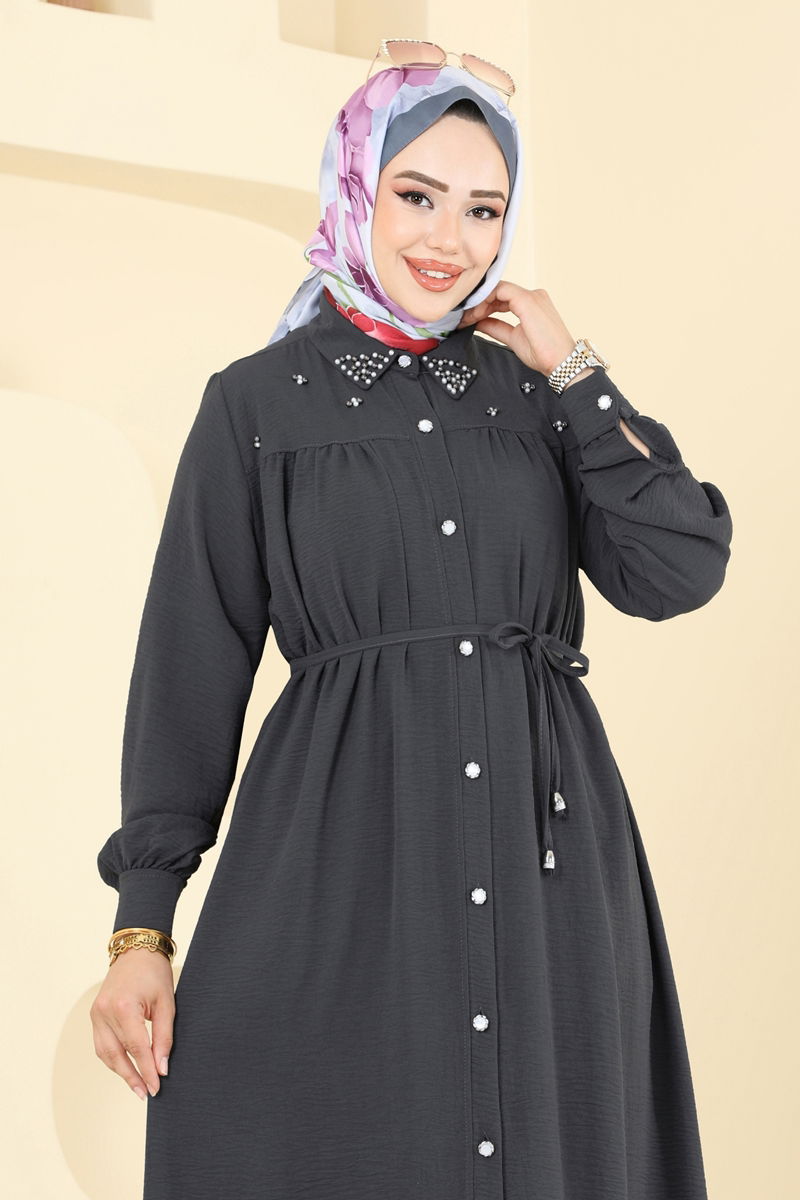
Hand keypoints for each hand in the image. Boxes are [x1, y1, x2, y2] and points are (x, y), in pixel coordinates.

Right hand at [90, 946, 174, 1099]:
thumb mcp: (167, 1003)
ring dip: (121, 1071)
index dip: (146, 1070)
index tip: (157, 1087)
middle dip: (132, 1077)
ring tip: (137, 1086)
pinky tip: (126, 1068)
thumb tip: (162, 1068)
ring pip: (105, 1053)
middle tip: (146, 1093)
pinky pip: (101, 1044)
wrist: (136, 950)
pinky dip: (113, 1058)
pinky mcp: (95, 1014)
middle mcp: (104, 1011)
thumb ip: (164, 1037)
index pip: (136, 1048)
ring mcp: (96, 1013)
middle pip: (116, 1055)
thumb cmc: (154, 973)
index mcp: (123, 1006)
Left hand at [457, 282, 578, 375]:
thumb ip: (495, 327)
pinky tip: (476, 313)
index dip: (483, 306)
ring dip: (480, 302)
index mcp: (531, 304)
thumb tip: (478, 321)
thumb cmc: (543, 353)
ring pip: (497, 289)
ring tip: (468, 317)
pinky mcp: (527, 300)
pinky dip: (486, 300)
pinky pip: (500, 291)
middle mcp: (533, 295)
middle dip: (478, 303)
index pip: (502, 297)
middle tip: (463, 318)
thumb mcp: (512, 338)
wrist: (561, 362)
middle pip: (498, 291)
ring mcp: (531, 295)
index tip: (469, 318)